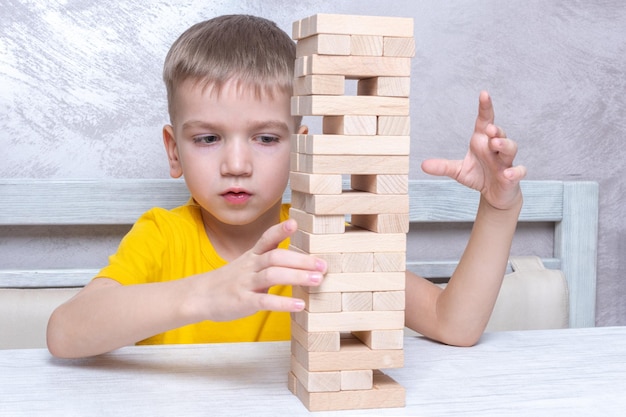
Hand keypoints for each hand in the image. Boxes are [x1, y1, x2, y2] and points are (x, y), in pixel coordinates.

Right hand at [199, 219, 325, 321]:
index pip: (266, 238)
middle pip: (276, 257)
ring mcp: (246, 283)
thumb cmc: (229, 281)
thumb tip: (299, 260)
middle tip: (323, 264)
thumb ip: (269, 261)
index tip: (295, 223)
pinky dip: (284, 303)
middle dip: (301, 260)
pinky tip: (300, 305)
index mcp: (252, 256)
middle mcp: (250, 266)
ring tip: (317, 280)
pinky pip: (265, 301)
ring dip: (297, 276)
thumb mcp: (247, 265)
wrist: (199, 296)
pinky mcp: (243, 301)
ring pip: (272, 275)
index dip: (280, 230)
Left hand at [421, 91, 526, 209]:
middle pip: (500, 134)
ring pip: (511, 148)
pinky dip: (515, 172)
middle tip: (490, 129)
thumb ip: (443, 166)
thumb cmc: (479, 176)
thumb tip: (423, 165)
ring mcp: (506, 162)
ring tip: (495, 144)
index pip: (485, 121)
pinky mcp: (512, 177)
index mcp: (482, 142)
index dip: (485, 107)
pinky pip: (519, 171)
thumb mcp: (458, 171)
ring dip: (505, 145)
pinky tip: (507, 174)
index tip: (484, 94)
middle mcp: (495, 149)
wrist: (494, 194)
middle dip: (496, 130)